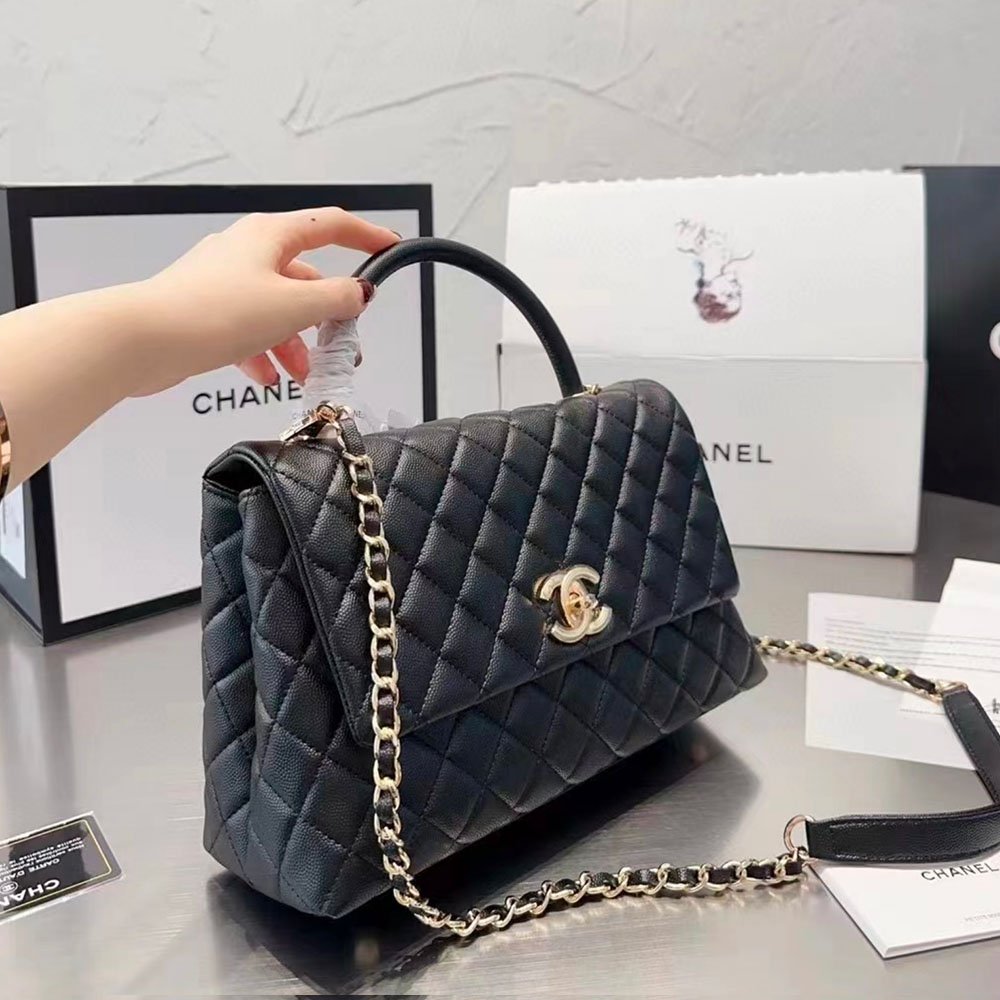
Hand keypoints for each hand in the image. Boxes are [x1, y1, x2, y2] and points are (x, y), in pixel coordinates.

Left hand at [132, 207, 398, 394]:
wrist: (144, 339)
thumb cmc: (215, 312)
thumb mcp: (293, 306)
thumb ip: (336, 299)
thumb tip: (358, 294)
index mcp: (269, 236)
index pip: (331, 225)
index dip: (366, 235)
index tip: (390, 248)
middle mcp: (246, 251)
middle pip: (304, 278)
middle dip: (327, 315)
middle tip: (345, 346)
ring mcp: (223, 281)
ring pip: (276, 309)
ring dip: (296, 343)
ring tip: (304, 374)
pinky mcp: (205, 311)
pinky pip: (248, 329)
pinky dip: (264, 352)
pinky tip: (268, 378)